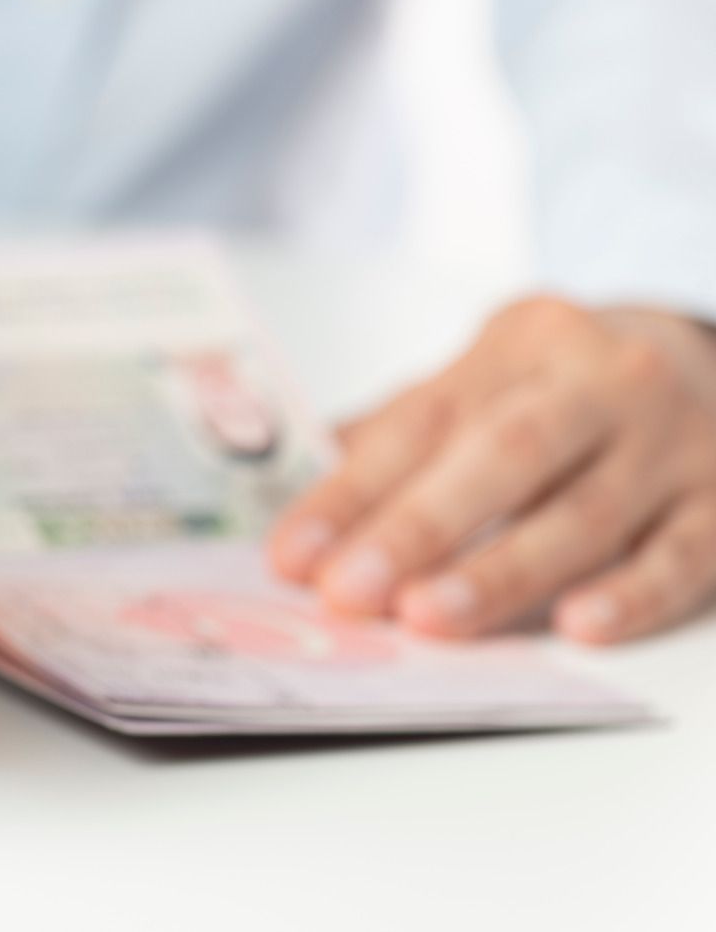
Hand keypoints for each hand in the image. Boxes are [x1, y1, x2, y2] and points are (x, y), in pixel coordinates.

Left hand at [268, 296, 715, 644]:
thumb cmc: (572, 388)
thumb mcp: (488, 379)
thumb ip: (399, 434)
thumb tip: (299, 502)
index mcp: (522, 343)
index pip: (422, 419)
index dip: (351, 491)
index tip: (292, 553)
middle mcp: (603, 381)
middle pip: (501, 455)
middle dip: (417, 527)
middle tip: (350, 591)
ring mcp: (676, 441)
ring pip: (584, 512)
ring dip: (500, 572)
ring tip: (429, 618)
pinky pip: (684, 554)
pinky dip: (632, 593)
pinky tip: (578, 626)